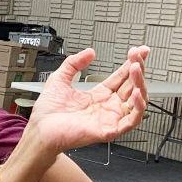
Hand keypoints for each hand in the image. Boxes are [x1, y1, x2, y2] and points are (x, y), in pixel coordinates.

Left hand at [27, 46, 149, 153]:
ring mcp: (109, 119)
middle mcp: (107, 106)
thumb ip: (73, 63)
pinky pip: (130, 122)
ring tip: (136, 70)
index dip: (131, 64)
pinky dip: (137, 108)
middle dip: (137, 70)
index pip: (122, 77)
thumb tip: (89, 52)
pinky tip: (136, 94)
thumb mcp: (60, 79)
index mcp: (98, 95)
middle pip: (132, 86)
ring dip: (140, 85)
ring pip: (136, 103)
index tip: (138, 51)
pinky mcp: (108, 131)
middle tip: (137, 56)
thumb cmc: (47, 113)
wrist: (40, 130)